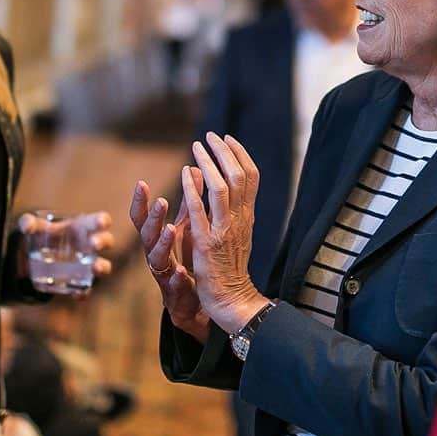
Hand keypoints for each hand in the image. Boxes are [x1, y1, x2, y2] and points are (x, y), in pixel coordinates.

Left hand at [16, 211, 113, 291]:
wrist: (32, 257)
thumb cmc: (40, 234)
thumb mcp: (31, 226)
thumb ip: (27, 222)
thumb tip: (28, 226)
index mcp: (81, 226)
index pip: (98, 220)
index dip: (102, 220)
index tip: (102, 223)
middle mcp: (88, 245)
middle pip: (106, 241)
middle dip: (103, 241)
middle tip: (94, 244)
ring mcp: (86, 264)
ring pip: (103, 266)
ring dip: (102, 267)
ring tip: (95, 268)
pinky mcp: (78, 282)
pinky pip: (86, 288)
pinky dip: (84, 292)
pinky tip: (77, 294)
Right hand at [130, 177, 210, 341]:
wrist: (198, 299)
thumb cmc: (190, 257)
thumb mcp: (189, 227)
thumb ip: (190, 201)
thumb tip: (195, 169)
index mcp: (157, 238)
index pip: (143, 217)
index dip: (140, 201)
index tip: (141, 183)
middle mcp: (155, 254)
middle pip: (147, 234)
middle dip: (153, 218)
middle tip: (162, 201)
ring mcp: (163, 273)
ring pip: (157, 257)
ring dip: (164, 242)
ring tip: (172, 229)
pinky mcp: (175, 291)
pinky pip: (173, 284)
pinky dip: (176, 276)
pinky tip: (182, 270)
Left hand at [182, 133, 268, 332]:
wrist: (232, 299)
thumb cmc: (230, 266)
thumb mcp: (235, 232)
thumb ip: (231, 207)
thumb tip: (222, 179)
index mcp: (247, 216)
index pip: (251, 177)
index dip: (240, 154)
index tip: (227, 138)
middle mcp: (240, 219)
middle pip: (240, 176)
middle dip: (224, 152)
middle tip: (211, 136)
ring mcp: (224, 231)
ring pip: (222, 189)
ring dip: (209, 164)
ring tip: (197, 146)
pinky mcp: (208, 244)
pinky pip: (200, 212)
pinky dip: (192, 189)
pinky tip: (185, 173)